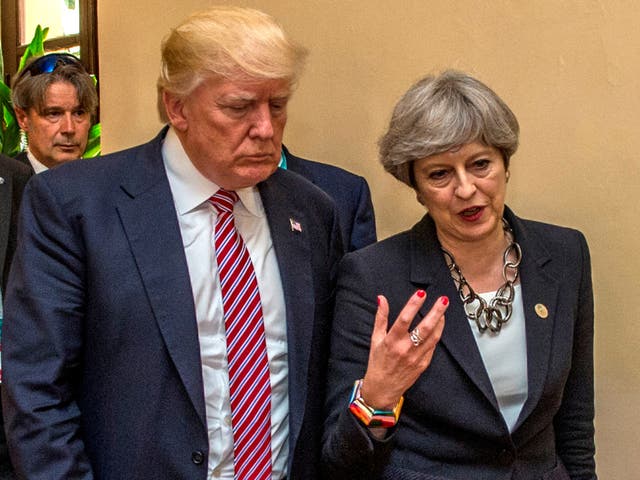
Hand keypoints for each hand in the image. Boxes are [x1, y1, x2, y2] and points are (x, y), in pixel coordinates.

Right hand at [360, 290, 447, 408]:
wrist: (382, 388)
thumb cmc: (377, 363)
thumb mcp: (375, 339)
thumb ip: (380, 318)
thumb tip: (382, 299)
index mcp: (392, 341)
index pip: (405, 319)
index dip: (413, 304)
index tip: (421, 293)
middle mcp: (405, 349)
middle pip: (424, 327)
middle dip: (436, 312)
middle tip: (443, 300)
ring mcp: (416, 358)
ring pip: (433, 337)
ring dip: (440, 322)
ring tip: (443, 311)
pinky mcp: (423, 364)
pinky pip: (432, 347)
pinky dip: (436, 335)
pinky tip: (438, 326)